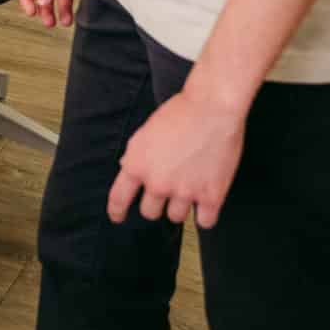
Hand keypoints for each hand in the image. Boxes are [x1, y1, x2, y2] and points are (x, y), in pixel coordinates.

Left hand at [107, 85, 245, 228]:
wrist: (212, 107)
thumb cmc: (179, 113)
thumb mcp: (146, 131)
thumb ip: (136, 155)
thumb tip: (127, 170)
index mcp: (137, 165)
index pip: (119, 198)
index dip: (117, 211)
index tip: (117, 218)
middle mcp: (158, 183)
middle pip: (150, 212)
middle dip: (155, 203)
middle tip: (166, 190)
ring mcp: (185, 192)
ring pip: (176, 217)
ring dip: (180, 206)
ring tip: (188, 187)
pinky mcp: (212, 197)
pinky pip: (205, 222)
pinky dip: (205, 215)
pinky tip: (206, 202)